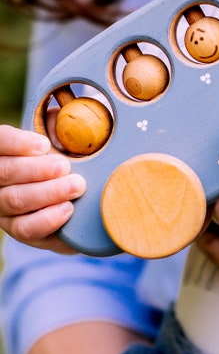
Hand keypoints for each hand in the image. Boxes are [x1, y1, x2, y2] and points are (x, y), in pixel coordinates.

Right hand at [0, 124, 83, 249]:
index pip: (0, 141)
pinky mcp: (18, 229)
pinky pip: (26, 228)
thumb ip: (57, 128)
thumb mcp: (58, 138)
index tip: (44, 145)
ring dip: (47, 193)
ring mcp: (3, 208)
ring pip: (16, 200)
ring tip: (76, 185)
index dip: (17, 143)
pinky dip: (48, 219)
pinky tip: (68, 208)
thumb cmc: (61, 158)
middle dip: (37, 169)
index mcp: (2, 153)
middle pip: (5, 172)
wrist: (72, 194)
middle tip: (64, 166)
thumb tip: (64, 124)